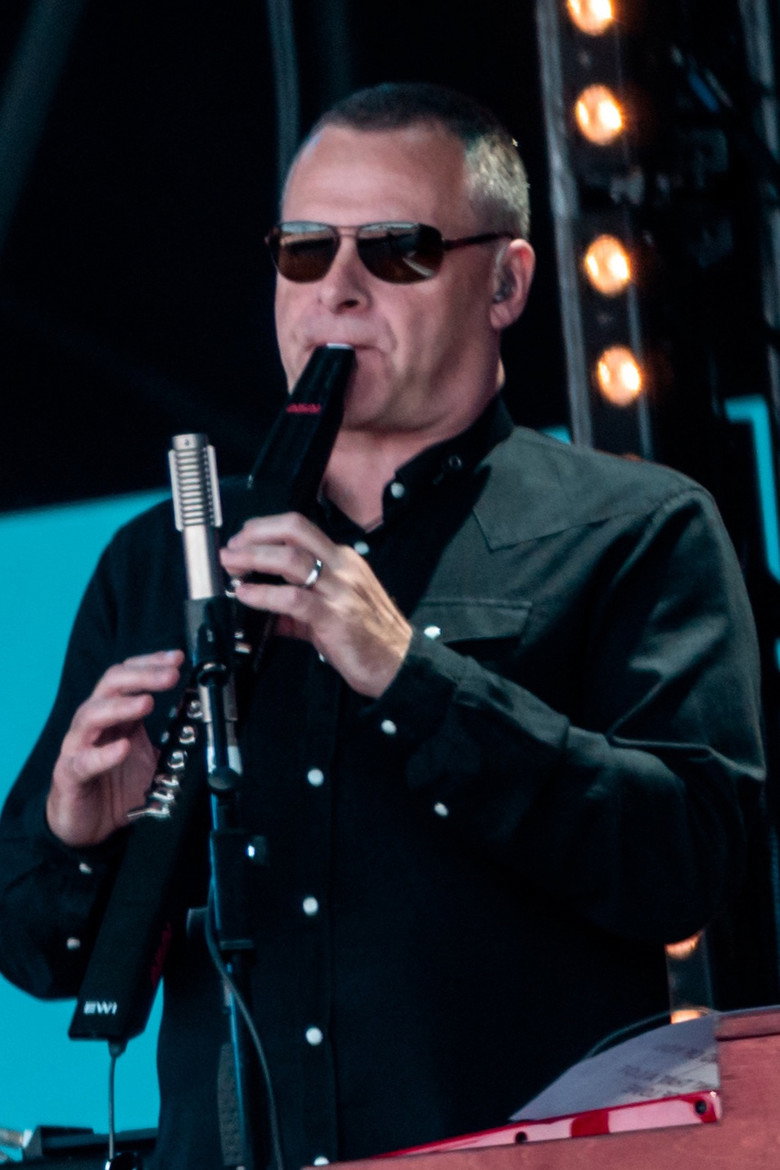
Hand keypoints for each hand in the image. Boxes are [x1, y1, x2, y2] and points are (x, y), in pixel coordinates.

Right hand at [47, 649, 184, 847]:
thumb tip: (200, 723)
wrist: (89, 825)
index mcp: (116, 714)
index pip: (129, 676)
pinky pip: (84, 761)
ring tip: (146, 703)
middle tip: (170, 675)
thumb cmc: (117, 785)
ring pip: (92, 715)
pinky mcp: (71, 774)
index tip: (177, 658)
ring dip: (121, 706)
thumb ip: (170, 739)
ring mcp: (79, 746)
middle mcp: (96, 723)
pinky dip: (104, 754)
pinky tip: (122, 748)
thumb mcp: (152, 758)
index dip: (151, 663)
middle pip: (111, 685)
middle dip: (142, 676)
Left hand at [221, 513, 411, 696]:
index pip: (300, 528)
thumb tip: (261, 604)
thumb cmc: (369, 637)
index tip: (244, 537)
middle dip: (256, 533)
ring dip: (254, 558)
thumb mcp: (332, 610)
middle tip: (232, 547)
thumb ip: (297, 604)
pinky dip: (263, 594)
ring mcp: (339, 589)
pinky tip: (246, 595)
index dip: (266, 527)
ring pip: (291, 558)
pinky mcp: (334, 616)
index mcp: (342, 560)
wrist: (399, 663)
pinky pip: (293, 598)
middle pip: (294, 530)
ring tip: (231, 565)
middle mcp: (342, 567)